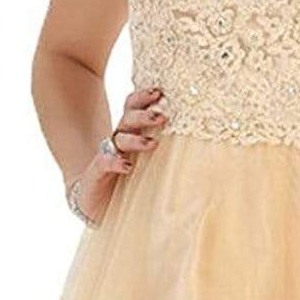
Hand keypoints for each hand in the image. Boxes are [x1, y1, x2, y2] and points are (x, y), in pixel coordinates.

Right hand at [68, 87, 166, 221]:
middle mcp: (119, 141)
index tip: (160, 92)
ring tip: (152, 144)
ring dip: (135, 139)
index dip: (144, 98)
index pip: (134, 109)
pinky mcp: (98, 173)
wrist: (100, 207)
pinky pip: (104, 162)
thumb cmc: (131, 185)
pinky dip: (115, 162)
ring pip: (119, 139)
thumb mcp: (152, 167)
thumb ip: (169, 155)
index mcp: (132, 135)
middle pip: (128, 119)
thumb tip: (202, 147)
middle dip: (144, 115)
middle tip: (163, 116)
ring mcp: (108, 155)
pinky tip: (126, 166)